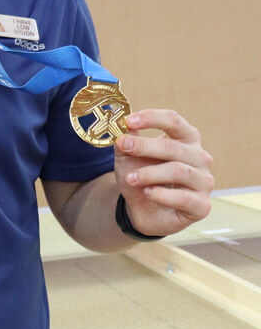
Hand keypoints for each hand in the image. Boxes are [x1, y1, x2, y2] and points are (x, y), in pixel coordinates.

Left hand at [114, 109, 213, 237]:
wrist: (143, 210)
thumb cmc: (142, 178)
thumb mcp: (129, 157)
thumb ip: (127, 140)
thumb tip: (124, 125)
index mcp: (186, 139)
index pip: (173, 121)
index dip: (151, 118)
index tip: (128, 121)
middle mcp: (200, 158)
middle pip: (173, 147)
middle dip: (144, 146)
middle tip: (123, 146)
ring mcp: (204, 182)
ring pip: (178, 171)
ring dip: (149, 173)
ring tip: (131, 179)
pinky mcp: (202, 205)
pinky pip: (183, 197)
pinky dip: (161, 195)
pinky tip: (147, 193)